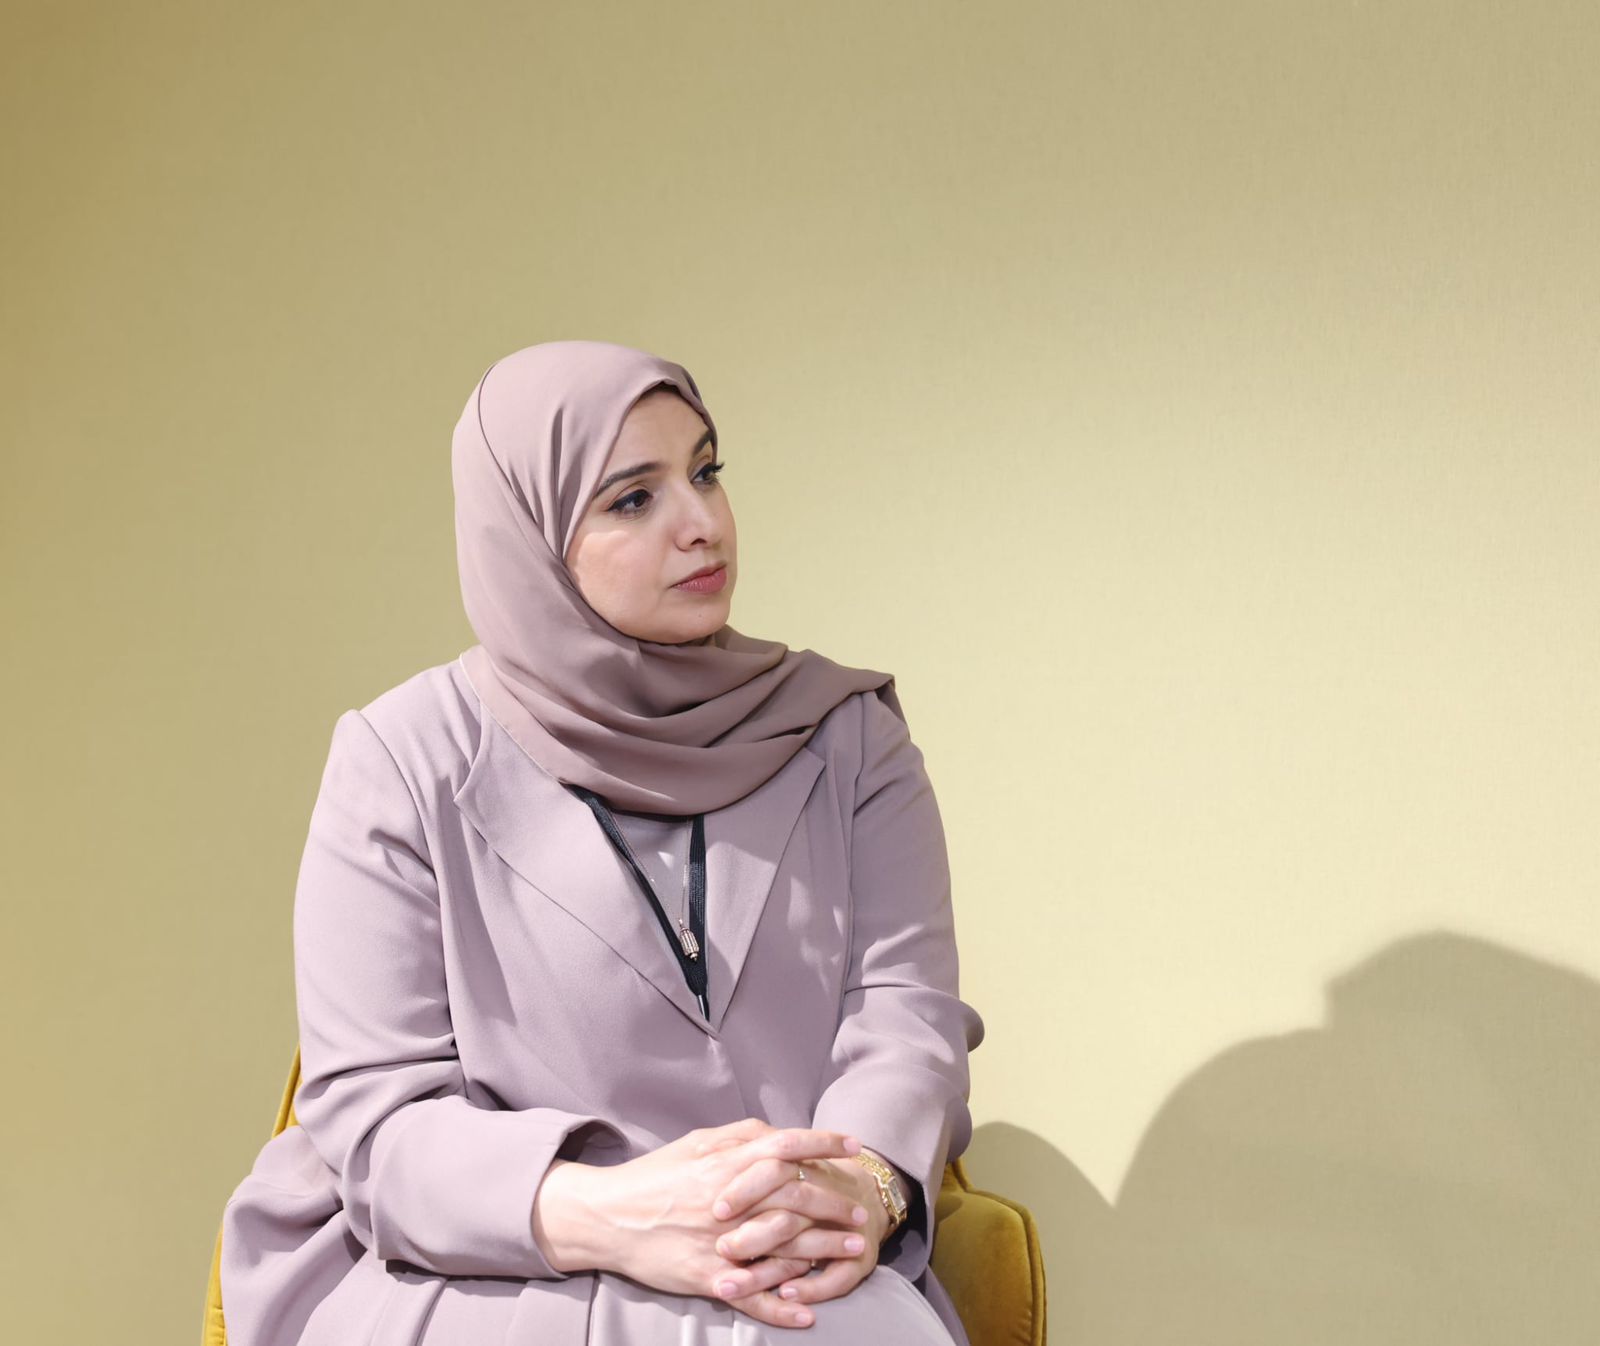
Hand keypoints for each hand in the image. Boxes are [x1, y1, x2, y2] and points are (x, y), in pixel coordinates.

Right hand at [563, 1118, 867, 1329]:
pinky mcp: (708, 1277)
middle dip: (835, 1203)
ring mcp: (721, 1242)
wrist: (607, 1217)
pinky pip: (751, 1297)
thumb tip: (774, 1130)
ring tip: (853, 1251)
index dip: (825, 1143)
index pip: (788, 1146)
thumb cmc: (654, 1177)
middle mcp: (729, 1201)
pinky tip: (807, 1314)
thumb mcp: (695, 1144)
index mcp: (725, 1163)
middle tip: (860, 1212)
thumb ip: (736, 1135)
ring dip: (824, 1250)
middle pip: (796, 1199)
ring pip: (784, 1248)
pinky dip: (781, 1307)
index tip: (855, 1146)